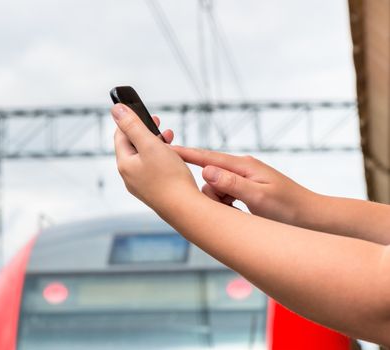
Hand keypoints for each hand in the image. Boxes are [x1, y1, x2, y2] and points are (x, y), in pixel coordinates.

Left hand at [111, 104, 198, 212]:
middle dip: (145, 131)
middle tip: (158, 121)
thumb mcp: (150, 145)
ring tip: (169, 137)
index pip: (120, 136)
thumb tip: (116, 109)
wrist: (185, 209)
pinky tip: (173, 157)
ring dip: (156, 143)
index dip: (130, 121)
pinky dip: (161, 157)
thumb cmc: (169, 178)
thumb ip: (132, 126)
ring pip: (145, 157)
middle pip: (133, 146)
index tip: (143, 112)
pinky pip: (153, 168)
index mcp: (125, 164)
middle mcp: (130, 176)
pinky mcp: (154, 191)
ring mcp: (141, 185)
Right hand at [172, 146, 315, 224]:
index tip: (166, 149)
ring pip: (215, 188)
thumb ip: (231, 183)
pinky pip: (225, 194)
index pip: (207, 157)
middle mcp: (241, 168)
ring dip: (220, 202)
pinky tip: (240, 212)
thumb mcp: (258, 198)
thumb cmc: (289, 208)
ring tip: (239, 211)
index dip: (185, 154)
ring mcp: (244, 178)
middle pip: (209, 176)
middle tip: (230, 206)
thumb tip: (205, 170)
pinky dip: (227, 205)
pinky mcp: (246, 189)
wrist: (312, 217)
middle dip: (211, 193)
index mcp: (243, 166)